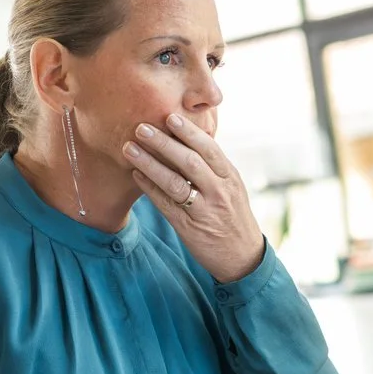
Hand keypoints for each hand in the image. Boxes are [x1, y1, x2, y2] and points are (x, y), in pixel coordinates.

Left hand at [124, 113, 264, 282]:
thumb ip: (213, 167)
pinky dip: (150, 188)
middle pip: (190, 162)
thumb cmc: (233, 216)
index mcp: (229, 178)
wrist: (243, 256)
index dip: (189, 132)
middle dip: (164, 143)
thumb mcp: (232, 188)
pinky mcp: (190, 228)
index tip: (170, 117)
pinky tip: (136, 175)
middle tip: (142, 128)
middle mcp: (219, 192)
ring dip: (150, 163)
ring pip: (175, 183)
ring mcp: (204, 210)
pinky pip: (166, 205)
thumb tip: (190, 138)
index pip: (210, 149)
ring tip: (129, 149)